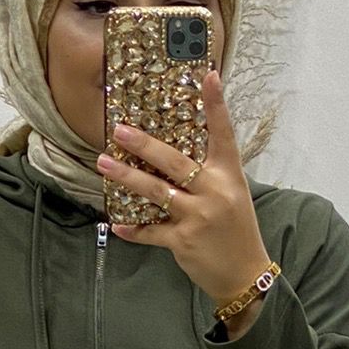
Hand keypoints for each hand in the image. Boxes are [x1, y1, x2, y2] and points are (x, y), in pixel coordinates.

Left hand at [97, 72, 271, 325]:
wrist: (245, 273)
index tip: (207, 76)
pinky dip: (132, 229)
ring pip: (155, 192)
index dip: (216, 105)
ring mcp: (198, 216)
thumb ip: (208, 175)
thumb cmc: (235, 230)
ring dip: (126, 177)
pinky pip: (150, 232)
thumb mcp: (232, 195)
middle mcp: (214, 191)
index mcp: (230, 175)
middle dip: (145, 145)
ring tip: (103, 164)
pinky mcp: (182, 241)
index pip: (223, 133)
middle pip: (175, 162)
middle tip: (120, 130)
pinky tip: (116, 224)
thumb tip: (173, 157)